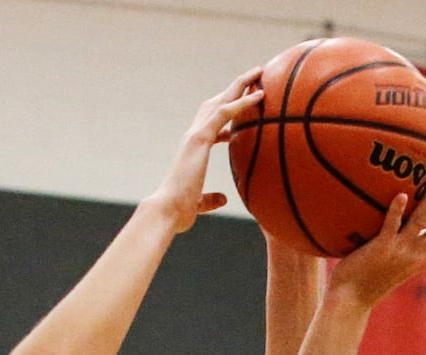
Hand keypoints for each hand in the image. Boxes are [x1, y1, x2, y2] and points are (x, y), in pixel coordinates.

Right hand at [146, 68, 264, 232]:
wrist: (166, 210)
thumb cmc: (178, 211)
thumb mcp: (199, 203)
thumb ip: (210, 198)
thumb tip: (223, 199)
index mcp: (192, 149)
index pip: (212, 124)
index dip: (229, 114)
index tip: (245, 108)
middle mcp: (193, 137)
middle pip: (216, 103)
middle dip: (235, 89)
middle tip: (255, 77)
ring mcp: (195, 135)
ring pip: (221, 101)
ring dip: (240, 85)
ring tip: (259, 72)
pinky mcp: (199, 138)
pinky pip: (224, 113)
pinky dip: (242, 102)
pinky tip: (259, 95)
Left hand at [326, 181, 425, 308]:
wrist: (350, 301)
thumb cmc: (368, 282)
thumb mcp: (394, 266)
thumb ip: (404, 249)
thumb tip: (408, 230)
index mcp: (421, 260)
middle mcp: (415, 256)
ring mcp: (398, 252)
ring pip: (421, 223)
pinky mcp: (380, 249)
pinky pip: (389, 227)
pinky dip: (396, 211)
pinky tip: (402, 195)